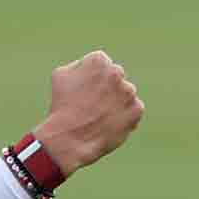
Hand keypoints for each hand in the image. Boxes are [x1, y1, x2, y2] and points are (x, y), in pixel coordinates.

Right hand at [32, 50, 144, 175]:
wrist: (71, 138)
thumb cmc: (62, 106)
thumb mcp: (61, 75)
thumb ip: (80, 65)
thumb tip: (90, 67)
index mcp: (98, 60)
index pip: (101, 65)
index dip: (91, 80)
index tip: (83, 91)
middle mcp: (117, 72)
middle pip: (115, 78)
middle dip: (106, 88)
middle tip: (91, 104)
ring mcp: (129, 91)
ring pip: (124, 94)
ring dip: (115, 102)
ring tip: (98, 116)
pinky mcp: (137, 109)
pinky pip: (132, 110)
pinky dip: (123, 116)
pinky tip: (108, 123)